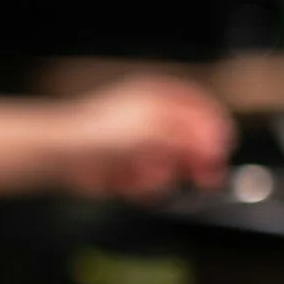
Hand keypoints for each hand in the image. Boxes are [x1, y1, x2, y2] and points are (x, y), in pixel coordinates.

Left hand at [55, 74, 233, 198]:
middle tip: (205, 179)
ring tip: (139, 173)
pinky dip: (141, 186)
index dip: (215, 129)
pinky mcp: (130, 168)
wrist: (61, 158)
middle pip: (192, 142)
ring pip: (172, 168)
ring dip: (159, 175)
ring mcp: (141, 145)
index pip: (201, 109)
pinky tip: (124, 181)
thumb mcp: (152, 130)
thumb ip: (187, 136)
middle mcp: (152, 120)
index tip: (222, 151)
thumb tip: (215, 143)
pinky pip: (150, 183)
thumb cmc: (99, 134)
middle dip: (195, 162)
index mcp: (158, 97)